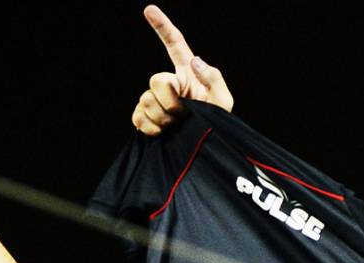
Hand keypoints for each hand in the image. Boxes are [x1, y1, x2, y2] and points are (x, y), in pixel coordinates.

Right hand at [131, 5, 233, 135]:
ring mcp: (155, 99)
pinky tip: (165, 132)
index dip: (162, 26)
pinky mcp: (145, 117)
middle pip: (156, 80)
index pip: (175, 45)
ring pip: (146, 101)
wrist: (206, 147)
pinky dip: (151, 127)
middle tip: (185, 114)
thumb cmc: (218, 123)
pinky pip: (138, 117)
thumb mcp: (224, 101)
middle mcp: (170, 84)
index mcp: (187, 73)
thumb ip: (213, 78)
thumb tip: (194, 61)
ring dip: (164, 118)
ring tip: (179, 125)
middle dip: (171, 101)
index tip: (149, 9)